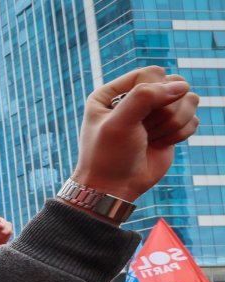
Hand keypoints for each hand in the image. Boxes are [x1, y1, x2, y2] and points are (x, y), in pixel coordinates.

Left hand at [71, 67, 197, 204]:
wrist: (114, 187)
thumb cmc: (109, 155)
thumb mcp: (119, 122)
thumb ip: (145, 97)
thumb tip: (182, 86)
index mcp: (113, 93)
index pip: (151, 73)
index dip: (154, 91)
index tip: (140, 115)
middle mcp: (135, 99)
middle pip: (174, 84)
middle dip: (165, 110)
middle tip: (145, 130)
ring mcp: (154, 114)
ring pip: (188, 100)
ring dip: (173, 122)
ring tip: (152, 138)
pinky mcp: (170, 128)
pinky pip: (193, 119)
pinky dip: (181, 133)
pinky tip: (161, 144)